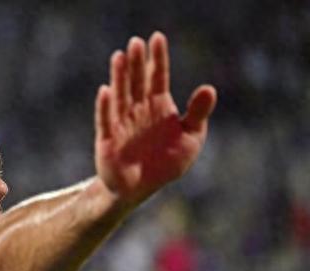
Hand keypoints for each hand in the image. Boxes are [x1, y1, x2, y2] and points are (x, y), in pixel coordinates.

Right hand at [95, 32, 216, 205]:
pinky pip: (106, 121)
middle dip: (136, 63)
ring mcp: (121, 123)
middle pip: (136, 82)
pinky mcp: (107, 140)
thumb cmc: (165, 163)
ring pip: (120, 96)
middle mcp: (138, 110)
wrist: (140, 189)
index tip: (157, 38)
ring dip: (119, 77)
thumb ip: (198, 114)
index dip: (157, 58)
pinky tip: (106, 91)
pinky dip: (105, 107)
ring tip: (120, 56)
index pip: (157, 77)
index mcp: (158, 106)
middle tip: (136, 43)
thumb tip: (209, 88)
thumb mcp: (191, 139)